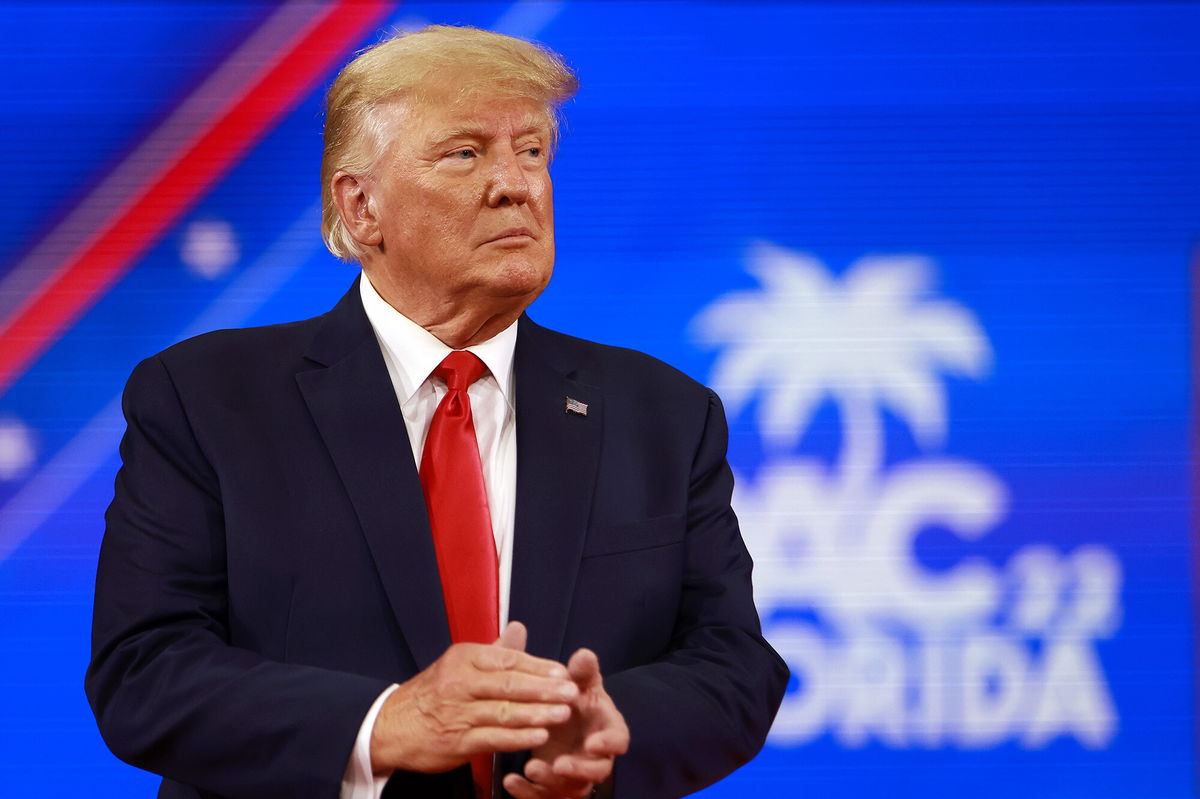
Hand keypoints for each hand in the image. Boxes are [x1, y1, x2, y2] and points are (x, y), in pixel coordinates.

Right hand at [370, 622, 577, 774]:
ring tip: (562, 714)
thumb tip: (519, 628)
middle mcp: (460, 683)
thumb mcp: (459, 663)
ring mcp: (458, 713)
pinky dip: (517, 738)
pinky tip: (538, 736)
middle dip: (544, 689)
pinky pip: (493, 738)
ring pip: (504, 712)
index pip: (508, 660)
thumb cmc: (433, 693)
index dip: (539, 666)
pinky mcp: (457, 742)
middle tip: (571, 692)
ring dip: (537, 714)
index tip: (563, 672)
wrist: (391, 725)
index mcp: (464, 659)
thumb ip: (495, 650)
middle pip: (509, 684)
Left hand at [502, 645, 629, 798]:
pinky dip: (527, 793)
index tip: (593, 744)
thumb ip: (581, 672)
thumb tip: (584, 654)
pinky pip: (544, 797)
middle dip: (579, 770)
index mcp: (606, 728)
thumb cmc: (573, 700)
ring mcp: (576, 775)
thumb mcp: (577, 684)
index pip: (618, 740)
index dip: (608, 744)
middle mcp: (595, 756)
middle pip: (597, 771)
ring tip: (530, 769)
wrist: (559, 719)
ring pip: (571, 788)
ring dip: (551, 783)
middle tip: (558, 765)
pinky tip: (511, 781)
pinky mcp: (555, 788)